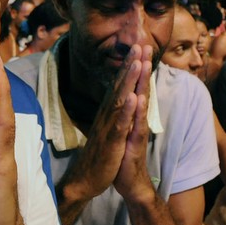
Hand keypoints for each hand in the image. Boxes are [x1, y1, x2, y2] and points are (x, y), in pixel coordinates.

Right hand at [66, 45, 149, 200]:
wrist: (87, 180)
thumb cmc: (100, 155)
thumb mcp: (109, 130)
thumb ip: (115, 113)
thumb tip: (122, 98)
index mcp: (108, 113)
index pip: (119, 85)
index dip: (128, 66)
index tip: (137, 48)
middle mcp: (106, 115)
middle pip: (119, 86)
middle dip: (130, 65)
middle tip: (139, 44)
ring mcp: (108, 127)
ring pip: (120, 100)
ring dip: (129, 81)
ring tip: (137, 63)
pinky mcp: (111, 142)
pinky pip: (120, 124)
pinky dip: (126, 110)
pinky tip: (133, 97)